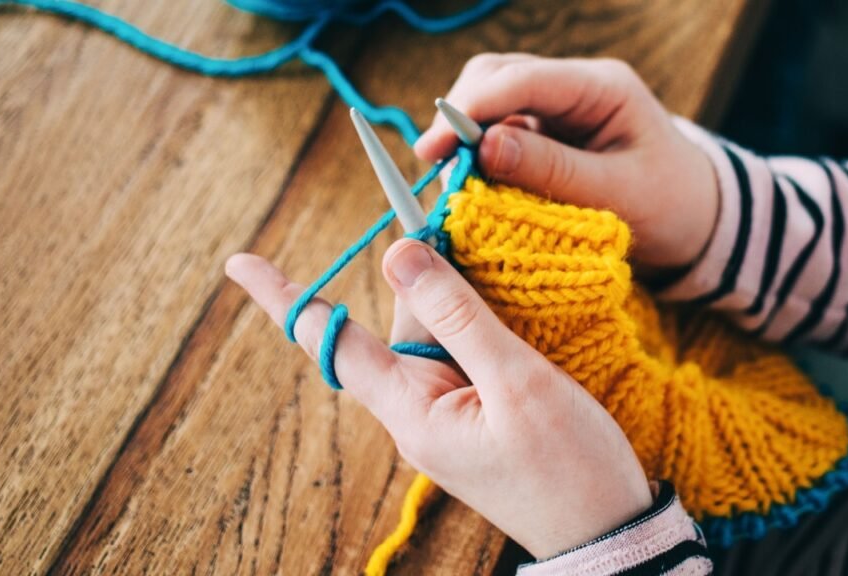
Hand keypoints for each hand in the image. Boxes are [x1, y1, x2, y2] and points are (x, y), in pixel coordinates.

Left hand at [226, 240, 651, 558]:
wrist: (609, 534)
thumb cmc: (569, 468)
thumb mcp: (517, 383)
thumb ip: (458, 315)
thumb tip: (399, 251)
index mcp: (411, 409)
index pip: (332, 342)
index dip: (285, 297)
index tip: (238, 262)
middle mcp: (415, 410)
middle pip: (398, 322)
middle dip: (423, 273)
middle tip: (450, 216)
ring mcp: (445, 414)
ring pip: (434, 333)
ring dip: (458, 295)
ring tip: (497, 266)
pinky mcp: (473, 414)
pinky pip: (459, 353)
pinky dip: (475, 321)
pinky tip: (506, 302)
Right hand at [415, 54, 719, 269]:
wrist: (697, 223)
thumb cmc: (669, 207)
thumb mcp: (617, 194)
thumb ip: (552, 171)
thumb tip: (484, 149)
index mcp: (602, 87)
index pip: (523, 80)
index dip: (471, 109)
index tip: (434, 148)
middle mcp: (576, 86)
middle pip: (497, 76)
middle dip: (459, 116)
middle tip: (433, 164)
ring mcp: (559, 107)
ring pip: (491, 99)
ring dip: (464, 134)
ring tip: (447, 176)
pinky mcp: (547, 133)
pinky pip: (499, 130)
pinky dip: (477, 154)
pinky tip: (467, 181)